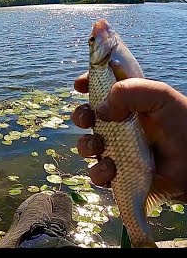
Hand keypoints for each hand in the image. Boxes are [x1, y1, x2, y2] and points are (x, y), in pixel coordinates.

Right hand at [71, 73, 186, 201]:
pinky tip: (112, 169)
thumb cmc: (184, 126)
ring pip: (86, 145)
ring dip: (87, 144)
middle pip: (86, 116)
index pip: (101, 88)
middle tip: (88, 119)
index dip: (87, 83)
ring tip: (100, 146)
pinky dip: (100, 172)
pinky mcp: (119, 174)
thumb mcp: (161, 96)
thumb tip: (100, 110)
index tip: (80, 85)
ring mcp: (117, 150)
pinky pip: (97, 174)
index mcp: (129, 103)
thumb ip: (130, 91)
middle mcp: (120, 125)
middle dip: (80, 116)